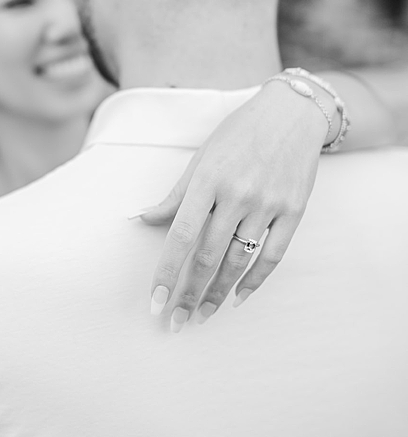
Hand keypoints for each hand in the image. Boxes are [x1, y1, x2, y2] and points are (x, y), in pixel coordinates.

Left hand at [139, 80, 326, 330]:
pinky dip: (254, 281)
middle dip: (189, 294)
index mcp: (206, 180)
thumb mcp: (200, 159)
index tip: (154, 301)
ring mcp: (267, 204)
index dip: (166, 272)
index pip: (180, 235)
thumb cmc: (237, 135)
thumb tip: (141, 219)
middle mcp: (237, 194)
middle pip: (208, 256)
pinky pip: (273, 257)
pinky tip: (238, 299)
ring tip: (202, 315)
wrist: (291, 114)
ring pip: (238, 261)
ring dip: (218, 294)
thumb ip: (174, 196)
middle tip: (175, 321)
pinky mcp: (294, 211)